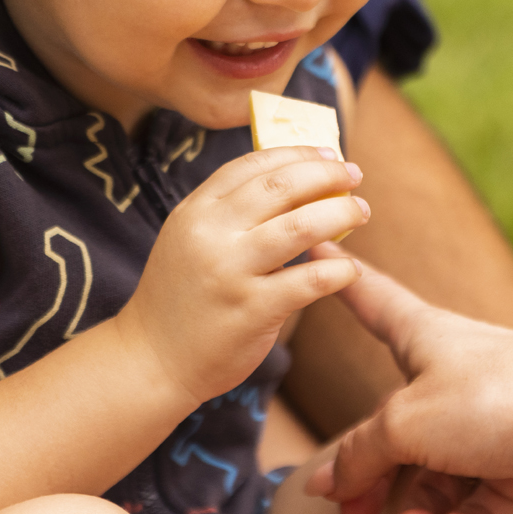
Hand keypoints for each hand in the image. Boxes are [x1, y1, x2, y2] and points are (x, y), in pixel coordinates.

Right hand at [118, 146, 368, 404]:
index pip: (253, 165)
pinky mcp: (253, 309)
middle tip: (354, 175)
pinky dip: (339, 269)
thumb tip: (294, 184)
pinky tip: (351, 269)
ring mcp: (231, 271)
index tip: (327, 154)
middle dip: (327, 174)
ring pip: (302, 225)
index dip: (297, 154)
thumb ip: (229, 213)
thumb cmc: (180, 297)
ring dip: (341, 212)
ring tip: (360, 211)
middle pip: (282, 186)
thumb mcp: (188, 239)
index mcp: (196, 211)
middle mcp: (211, 234)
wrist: (151, 360)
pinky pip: (310, 280)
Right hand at [303, 259, 512, 513]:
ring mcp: (489, 421)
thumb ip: (361, 455)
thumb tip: (326, 484)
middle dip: (369, 478)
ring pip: (438, 474)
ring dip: (421, 512)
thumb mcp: (405, 424)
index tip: (319, 251)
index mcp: (422, 340)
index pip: (371, 300)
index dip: (345, 283)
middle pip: (393, 427)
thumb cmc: (500, 398)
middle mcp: (452, 376)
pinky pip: (482, 499)